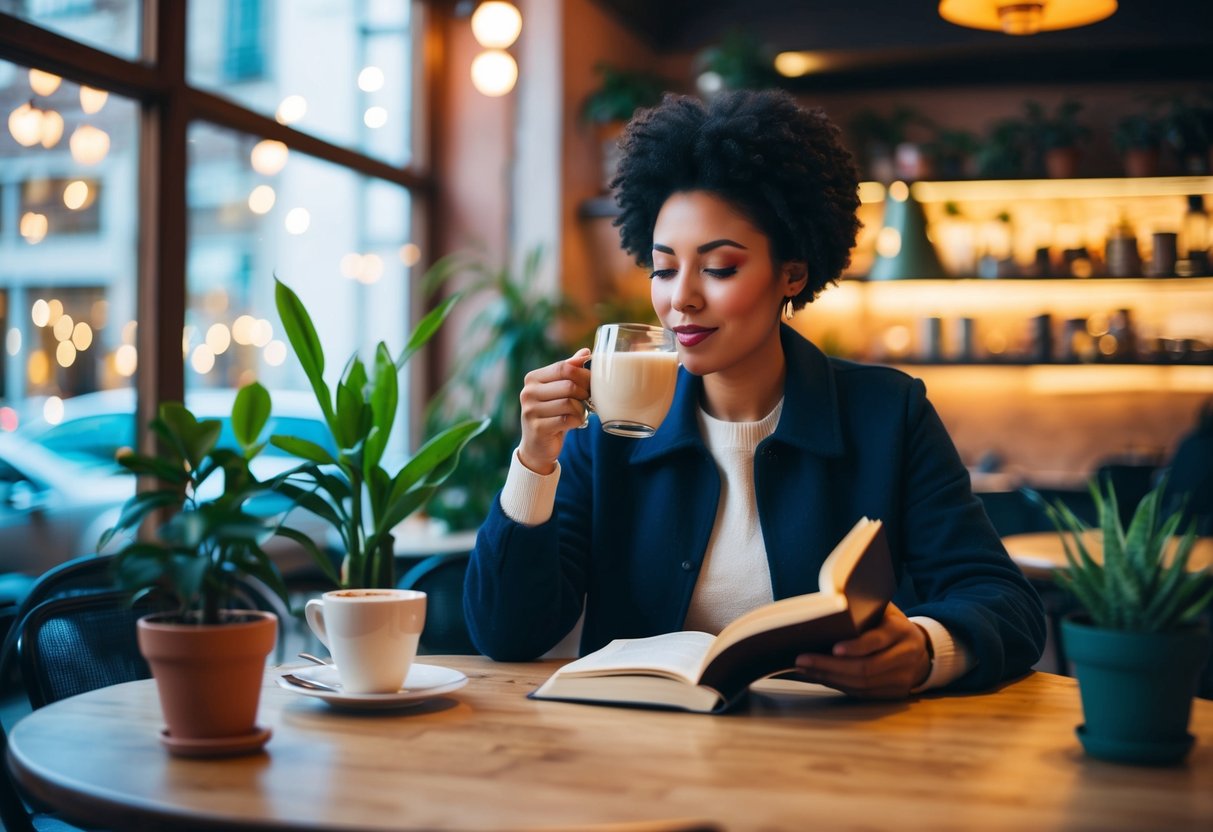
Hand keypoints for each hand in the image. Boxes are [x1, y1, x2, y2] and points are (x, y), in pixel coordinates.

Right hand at [517, 348, 591, 474]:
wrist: (537, 446)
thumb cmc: (552, 413)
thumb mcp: (559, 390)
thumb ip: (570, 370)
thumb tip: (585, 352)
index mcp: (533, 378)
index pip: (564, 367)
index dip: (583, 374)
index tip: (591, 384)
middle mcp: (528, 392)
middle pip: (568, 385)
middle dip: (584, 393)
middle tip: (587, 400)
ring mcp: (530, 411)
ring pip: (569, 403)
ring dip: (581, 410)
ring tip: (579, 413)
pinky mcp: (537, 428)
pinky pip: (567, 420)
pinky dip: (577, 421)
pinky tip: (574, 423)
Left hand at [793, 603, 930, 698]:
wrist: (921, 649)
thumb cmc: (890, 624)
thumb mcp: (883, 610)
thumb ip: (863, 608)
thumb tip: (828, 611)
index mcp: (901, 630)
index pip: (877, 641)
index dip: (856, 647)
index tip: (833, 649)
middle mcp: (905, 656)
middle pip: (866, 668)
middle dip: (830, 666)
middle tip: (802, 660)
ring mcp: (902, 678)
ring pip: (862, 684)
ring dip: (829, 678)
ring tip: (804, 669)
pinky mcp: (895, 693)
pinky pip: (863, 694)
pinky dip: (838, 686)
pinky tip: (819, 678)